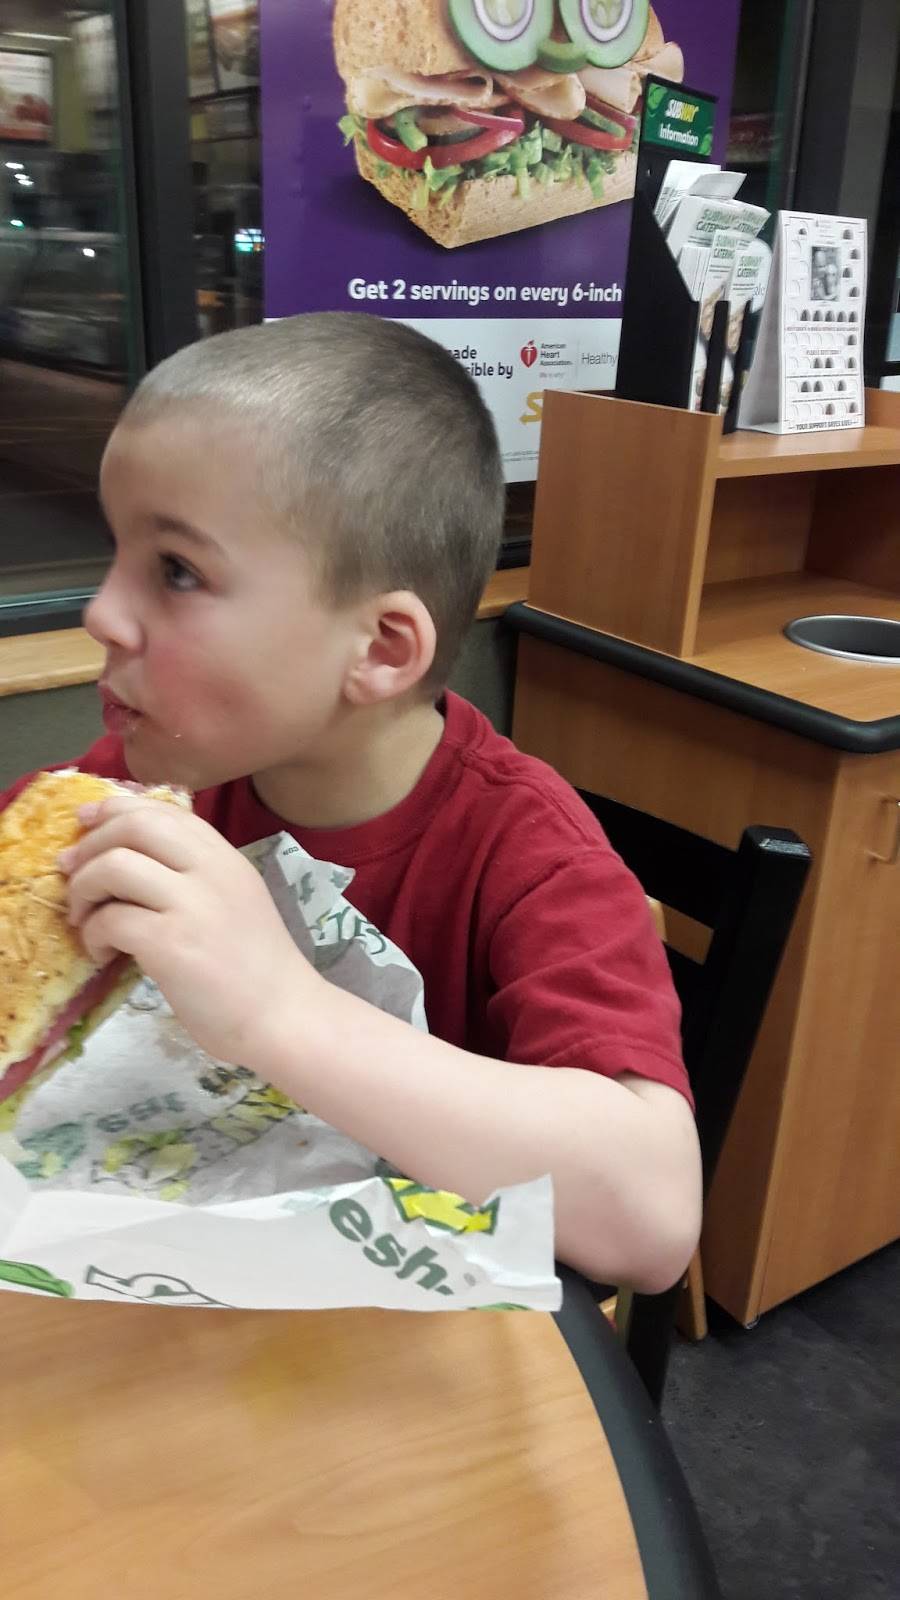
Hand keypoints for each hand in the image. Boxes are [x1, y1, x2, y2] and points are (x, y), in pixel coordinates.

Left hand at [61, 795, 318, 1065]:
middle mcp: (210, 870)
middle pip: (134, 826)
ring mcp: (192, 906)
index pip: (163, 810)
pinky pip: (111, 920)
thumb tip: (124, 858)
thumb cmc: (256, 967)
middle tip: (71, 873)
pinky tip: (103, 953)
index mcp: (225, 857)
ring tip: (84, 920)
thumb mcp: (233, 900)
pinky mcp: (172, 945)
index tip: (86, 821)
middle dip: (90, 845)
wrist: (283, 1017)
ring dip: (83, 890)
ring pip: (114, 866)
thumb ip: (193, 874)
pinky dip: (93, 934)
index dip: (115, 808)